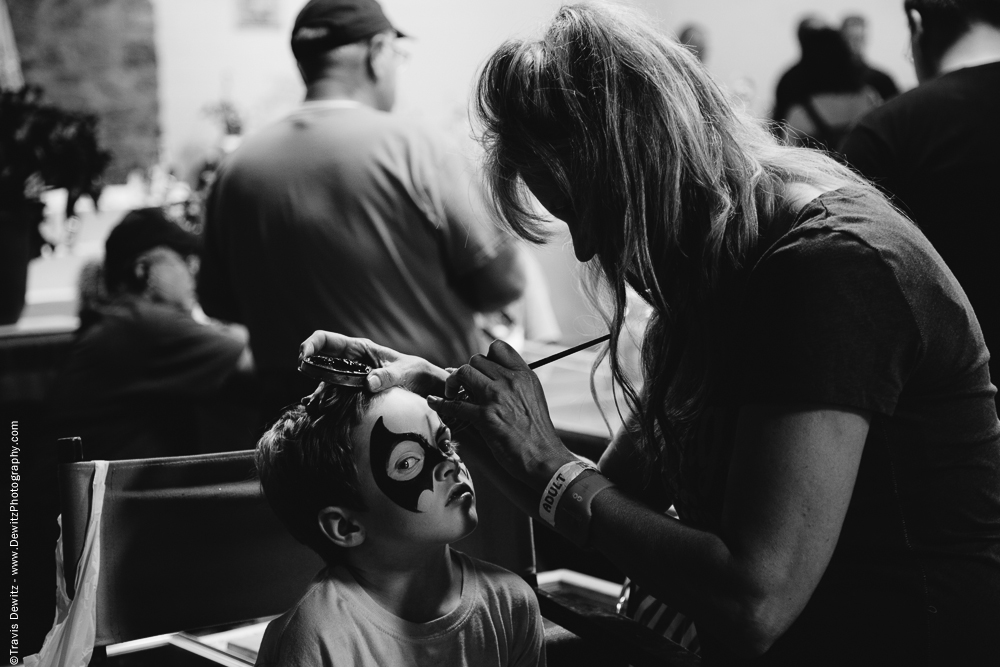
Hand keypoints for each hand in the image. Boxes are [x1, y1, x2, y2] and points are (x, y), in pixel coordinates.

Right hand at [298, 331, 447, 395]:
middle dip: (308, 367)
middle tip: (306, 381)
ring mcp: (349, 377)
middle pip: (319, 359)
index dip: (311, 344)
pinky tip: (318, 413)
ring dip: (316, 391)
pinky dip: (325, 403)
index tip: (303, 356)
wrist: (423, 386)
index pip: (326, 339)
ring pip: (324, 380)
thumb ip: (387, 377)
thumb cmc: (413, 372)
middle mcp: (349, 361)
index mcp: (359, 348)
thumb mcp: (402, 373)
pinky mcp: (352, 392)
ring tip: (312, 405)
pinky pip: (334, 395)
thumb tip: (369, 383)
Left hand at [427, 339, 575, 491]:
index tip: (480, 370)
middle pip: (476, 360)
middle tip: (462, 385)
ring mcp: (496, 398)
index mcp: (524, 375)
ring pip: (464, 373)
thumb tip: (486, 375)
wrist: (544, 457)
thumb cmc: (537, 431)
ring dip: (453, 382)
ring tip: (452, 393)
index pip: (498, 347)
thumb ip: (514, 383)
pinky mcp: (485, 417)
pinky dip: (440, 404)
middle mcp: (510, 381)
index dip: (485, 356)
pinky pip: (454, 404)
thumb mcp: (532, 397)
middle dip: (466, 371)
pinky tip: (433, 403)